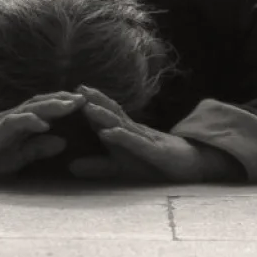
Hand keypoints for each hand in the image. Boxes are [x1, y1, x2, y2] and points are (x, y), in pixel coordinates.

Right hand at [0, 92, 86, 182]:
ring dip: (53, 105)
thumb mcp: (16, 158)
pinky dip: (29, 121)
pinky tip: (44, 123)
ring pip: (30, 108)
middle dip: (65, 99)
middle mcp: (12, 118)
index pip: (45, 110)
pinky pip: (13, 124)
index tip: (89, 106)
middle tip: (88, 97)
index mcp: (19, 124)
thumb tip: (62, 142)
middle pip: (42, 103)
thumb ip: (36, 149)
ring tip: (73, 104)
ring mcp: (1, 123)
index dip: (66, 106)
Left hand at [68, 86, 237, 181]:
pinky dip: (120, 137)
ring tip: (86, 106)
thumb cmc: (155, 165)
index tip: (64, 95)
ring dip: (103, 114)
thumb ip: (98, 166)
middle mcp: (133, 131)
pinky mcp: (154, 152)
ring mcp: (145, 139)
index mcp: (124, 132)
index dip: (87, 104)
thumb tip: (70, 167)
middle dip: (94, 100)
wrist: (192, 166)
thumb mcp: (122, 168)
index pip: (104, 115)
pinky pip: (135, 143)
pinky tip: (107, 133)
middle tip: (75, 89)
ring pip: (121, 124)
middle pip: (112, 112)